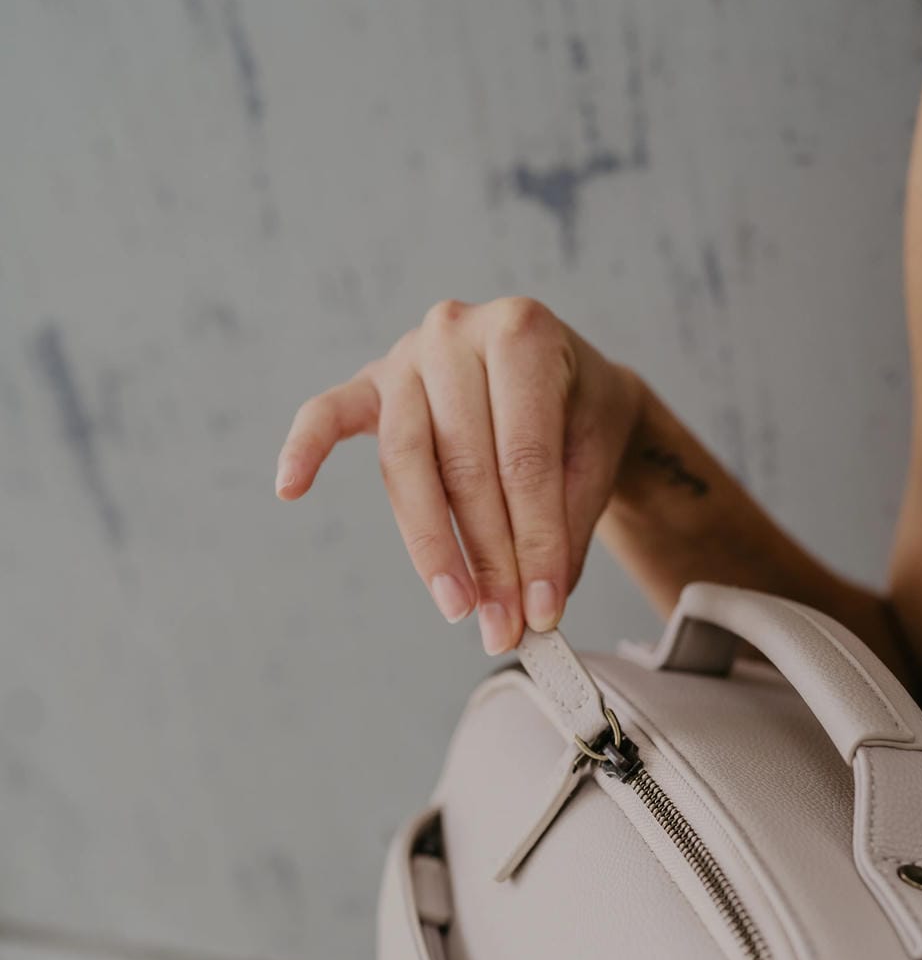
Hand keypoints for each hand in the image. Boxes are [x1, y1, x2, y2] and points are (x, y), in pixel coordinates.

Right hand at [275, 297, 644, 653]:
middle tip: (502, 626)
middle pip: (464, 465)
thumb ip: (565, 526)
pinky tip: (290, 488)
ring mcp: (406, 355)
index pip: (525, 457)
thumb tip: (536, 607)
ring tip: (455, 605)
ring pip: (406, 461)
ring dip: (430, 544)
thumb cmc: (577, 414)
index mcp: (521, 333)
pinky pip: (327, 413)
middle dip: (488, 558)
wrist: (564, 376)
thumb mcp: (594, 457)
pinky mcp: (369, 382)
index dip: (536, 542)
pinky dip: (305, 449)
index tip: (543, 608)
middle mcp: (455, 333)